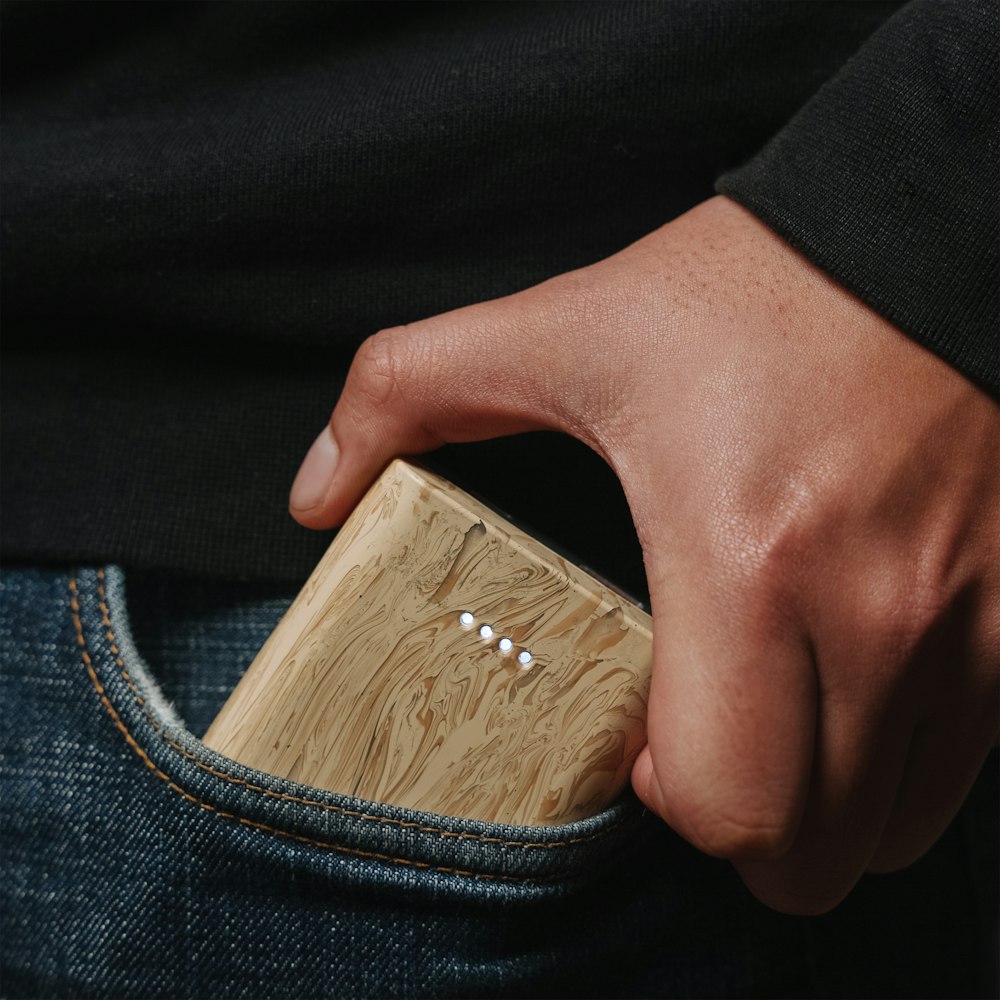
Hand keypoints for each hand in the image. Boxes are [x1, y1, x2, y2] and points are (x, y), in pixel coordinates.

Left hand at [289, 195, 998, 913]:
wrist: (916, 236)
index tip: (641, 743)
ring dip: (817, 808)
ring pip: (896, 829)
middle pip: (812, 855)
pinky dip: (896, 765)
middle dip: (737, 832)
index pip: (727, 806)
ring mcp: (968, 624)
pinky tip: (847, 692)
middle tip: (698, 752)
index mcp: (748, 560)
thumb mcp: (562, 329)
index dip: (668, 804)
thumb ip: (409, 396)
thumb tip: (320, 493)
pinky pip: (967, 763)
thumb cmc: (748, 291)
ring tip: (769, 728)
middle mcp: (878, 616)